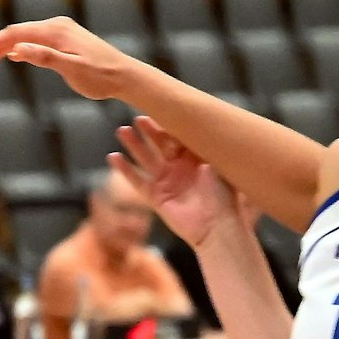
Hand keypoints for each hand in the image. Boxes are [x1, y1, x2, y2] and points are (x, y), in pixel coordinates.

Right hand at [0, 18, 144, 102]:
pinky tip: (14, 56)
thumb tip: (19, 49)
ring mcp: (62, 33)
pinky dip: (23, 48)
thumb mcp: (71, 69)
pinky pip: (37, 41)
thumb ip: (45, 57)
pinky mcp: (65, 41)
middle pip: (19, 33)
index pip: (18, 33)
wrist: (124, 75)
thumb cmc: (100, 76)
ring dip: (8, 48)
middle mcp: (58, 27)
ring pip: (27, 37)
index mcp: (57, 31)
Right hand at [111, 118, 250, 249]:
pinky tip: (114, 158)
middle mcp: (180, 168)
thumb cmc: (224, 197)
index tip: (157, 110)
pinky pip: (137, 181)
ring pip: (146, 160)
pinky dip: (125, 170)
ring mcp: (167, 183)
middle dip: (148, 132)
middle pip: (159, 145)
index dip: (167, 125)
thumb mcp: (217, 165)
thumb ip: (202, 147)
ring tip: (122, 131)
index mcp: (195, 158)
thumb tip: (193, 126)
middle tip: (137, 118)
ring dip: (134, 145)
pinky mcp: (156, 198)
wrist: (218, 227)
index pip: (178, 136)